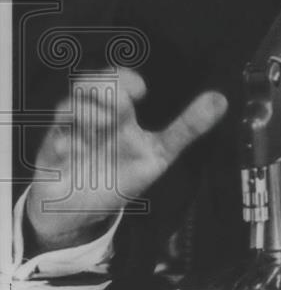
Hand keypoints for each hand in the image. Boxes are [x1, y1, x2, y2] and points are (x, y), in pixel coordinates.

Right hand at [26, 69, 227, 250]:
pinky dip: (62, 143)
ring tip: (102, 125)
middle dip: (105, 87)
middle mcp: (92, 118)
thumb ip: (186, 128)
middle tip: (122, 105)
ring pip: (67, 107)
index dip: (126, 78)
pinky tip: (74, 148)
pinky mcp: (51, 158)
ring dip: (85, 112)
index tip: (142, 91)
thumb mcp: (158, 153)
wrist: (84, 211)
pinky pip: (51, 144)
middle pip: (89, 84)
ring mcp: (70, 135)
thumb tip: (220, 100)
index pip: (117, 80)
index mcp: (118, 113)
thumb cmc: (119, 175)